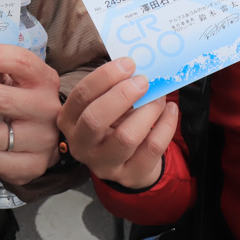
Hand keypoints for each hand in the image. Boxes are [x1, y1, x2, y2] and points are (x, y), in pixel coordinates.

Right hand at [57, 58, 177, 189]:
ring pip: (126, 137)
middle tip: (143, 81)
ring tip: (159, 97)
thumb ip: (113, 88)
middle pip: (95, 119)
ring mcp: (104, 165)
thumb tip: (137, 69)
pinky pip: (152, 148)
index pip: (81, 96)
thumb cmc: (112, 123)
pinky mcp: (130, 176)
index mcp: (69, 121)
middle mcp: (81, 145)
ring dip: (148, 111)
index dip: (104, 77)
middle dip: (122, 95)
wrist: (125, 163)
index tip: (128, 64)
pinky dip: (166, 125)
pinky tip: (170, 110)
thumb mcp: (103, 105)